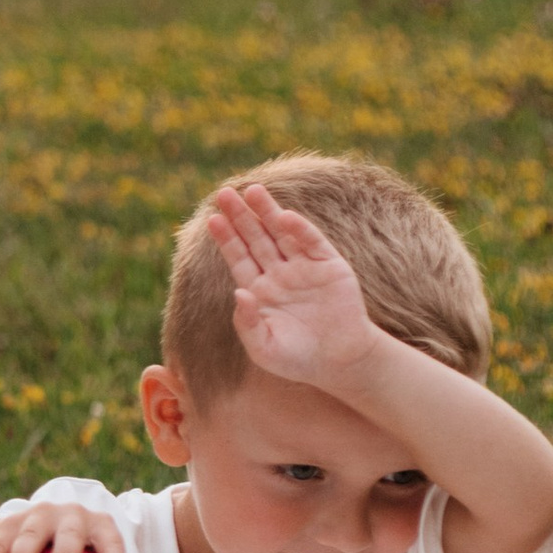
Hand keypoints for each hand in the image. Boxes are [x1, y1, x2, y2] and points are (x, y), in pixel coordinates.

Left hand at [205, 180, 378, 392]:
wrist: (340, 362)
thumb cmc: (297, 359)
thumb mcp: (264, 348)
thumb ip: (247, 323)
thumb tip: (239, 292)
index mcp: (259, 291)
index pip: (238, 258)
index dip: (226, 238)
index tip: (212, 219)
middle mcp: (279, 274)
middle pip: (256, 239)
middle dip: (241, 216)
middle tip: (224, 193)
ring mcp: (304, 268)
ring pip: (282, 233)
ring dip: (267, 212)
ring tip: (251, 190)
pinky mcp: (329, 266)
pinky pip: (312, 243)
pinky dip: (299, 229)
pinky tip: (284, 216)